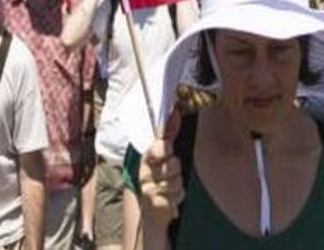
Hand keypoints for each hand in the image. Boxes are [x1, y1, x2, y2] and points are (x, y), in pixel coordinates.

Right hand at [138, 111, 184, 230]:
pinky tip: (171, 196)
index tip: (166, 148)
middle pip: (172, 164)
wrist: (151, 210)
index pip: (155, 149)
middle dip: (176, 168)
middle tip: (171, 172)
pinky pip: (178, 194)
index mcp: (146, 158)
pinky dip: (178, 195)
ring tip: (171, 185)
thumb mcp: (162, 156)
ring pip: (177, 180)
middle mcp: (145, 173)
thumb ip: (169, 135)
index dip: (162, 148)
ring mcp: (149, 189)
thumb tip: (175, 113)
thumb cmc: (159, 178)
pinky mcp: (157, 203)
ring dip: (178, 183)